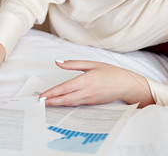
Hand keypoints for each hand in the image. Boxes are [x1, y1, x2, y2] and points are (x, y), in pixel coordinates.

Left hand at [39, 60, 153, 106]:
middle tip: (41, 102)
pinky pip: (77, 105)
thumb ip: (73, 64)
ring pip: (70, 103)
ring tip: (47, 103)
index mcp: (86, 80)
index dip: (53, 92)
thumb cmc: (110, 73)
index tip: (43, 95)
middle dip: (52, 101)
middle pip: (66, 99)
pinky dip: (67, 105)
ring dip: (58, 104)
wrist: (126, 85)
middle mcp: (87, 91)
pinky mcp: (92, 104)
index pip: (65, 88)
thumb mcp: (92, 64)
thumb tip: (58, 62)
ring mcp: (90, 99)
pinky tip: (61, 103)